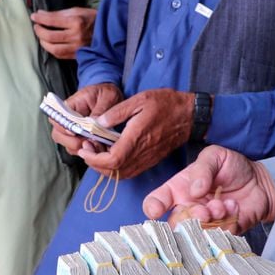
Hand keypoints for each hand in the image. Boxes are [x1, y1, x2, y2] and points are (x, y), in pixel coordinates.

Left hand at [30, 7, 96, 59]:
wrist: (108, 32)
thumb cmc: (92, 19)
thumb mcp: (77, 11)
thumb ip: (58, 14)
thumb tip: (40, 14)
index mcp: (76, 22)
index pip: (52, 21)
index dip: (40, 19)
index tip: (34, 17)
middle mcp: (76, 36)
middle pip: (50, 36)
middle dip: (40, 31)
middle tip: (36, 27)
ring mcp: (77, 47)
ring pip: (54, 49)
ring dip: (43, 42)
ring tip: (41, 36)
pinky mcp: (77, 55)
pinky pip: (60, 55)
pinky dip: (51, 50)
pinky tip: (49, 44)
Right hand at [50, 83, 122, 155]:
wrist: (111, 97)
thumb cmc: (106, 93)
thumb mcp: (107, 97)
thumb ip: (100, 109)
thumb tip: (94, 123)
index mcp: (70, 105)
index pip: (56, 118)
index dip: (63, 128)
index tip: (75, 132)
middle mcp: (68, 119)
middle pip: (58, 135)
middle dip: (72, 142)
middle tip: (87, 142)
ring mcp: (73, 130)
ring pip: (68, 145)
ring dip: (81, 148)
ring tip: (95, 144)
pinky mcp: (81, 138)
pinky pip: (79, 149)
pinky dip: (87, 151)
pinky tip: (98, 147)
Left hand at [77, 89, 193, 179]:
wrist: (189, 115)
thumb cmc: (166, 104)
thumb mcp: (139, 100)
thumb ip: (117, 112)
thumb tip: (97, 123)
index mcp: (137, 138)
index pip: (112, 160)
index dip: (94, 159)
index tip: (84, 148)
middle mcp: (142, 153)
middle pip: (114, 171)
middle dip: (95, 164)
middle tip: (86, 148)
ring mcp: (147, 159)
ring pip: (121, 174)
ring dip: (104, 167)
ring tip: (96, 151)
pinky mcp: (150, 160)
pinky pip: (129, 171)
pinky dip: (115, 168)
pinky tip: (110, 154)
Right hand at [142, 145, 274, 232]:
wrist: (260, 181)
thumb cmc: (232, 167)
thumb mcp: (215, 156)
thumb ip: (202, 169)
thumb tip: (194, 190)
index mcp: (178, 190)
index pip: (156, 202)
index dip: (153, 208)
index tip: (156, 212)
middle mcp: (188, 209)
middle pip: (175, 224)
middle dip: (189, 218)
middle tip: (204, 209)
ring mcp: (205, 223)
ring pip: (197, 233)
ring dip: (210, 220)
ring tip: (223, 205)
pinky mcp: (223, 232)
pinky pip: (219, 236)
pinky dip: (228, 222)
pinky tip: (234, 207)